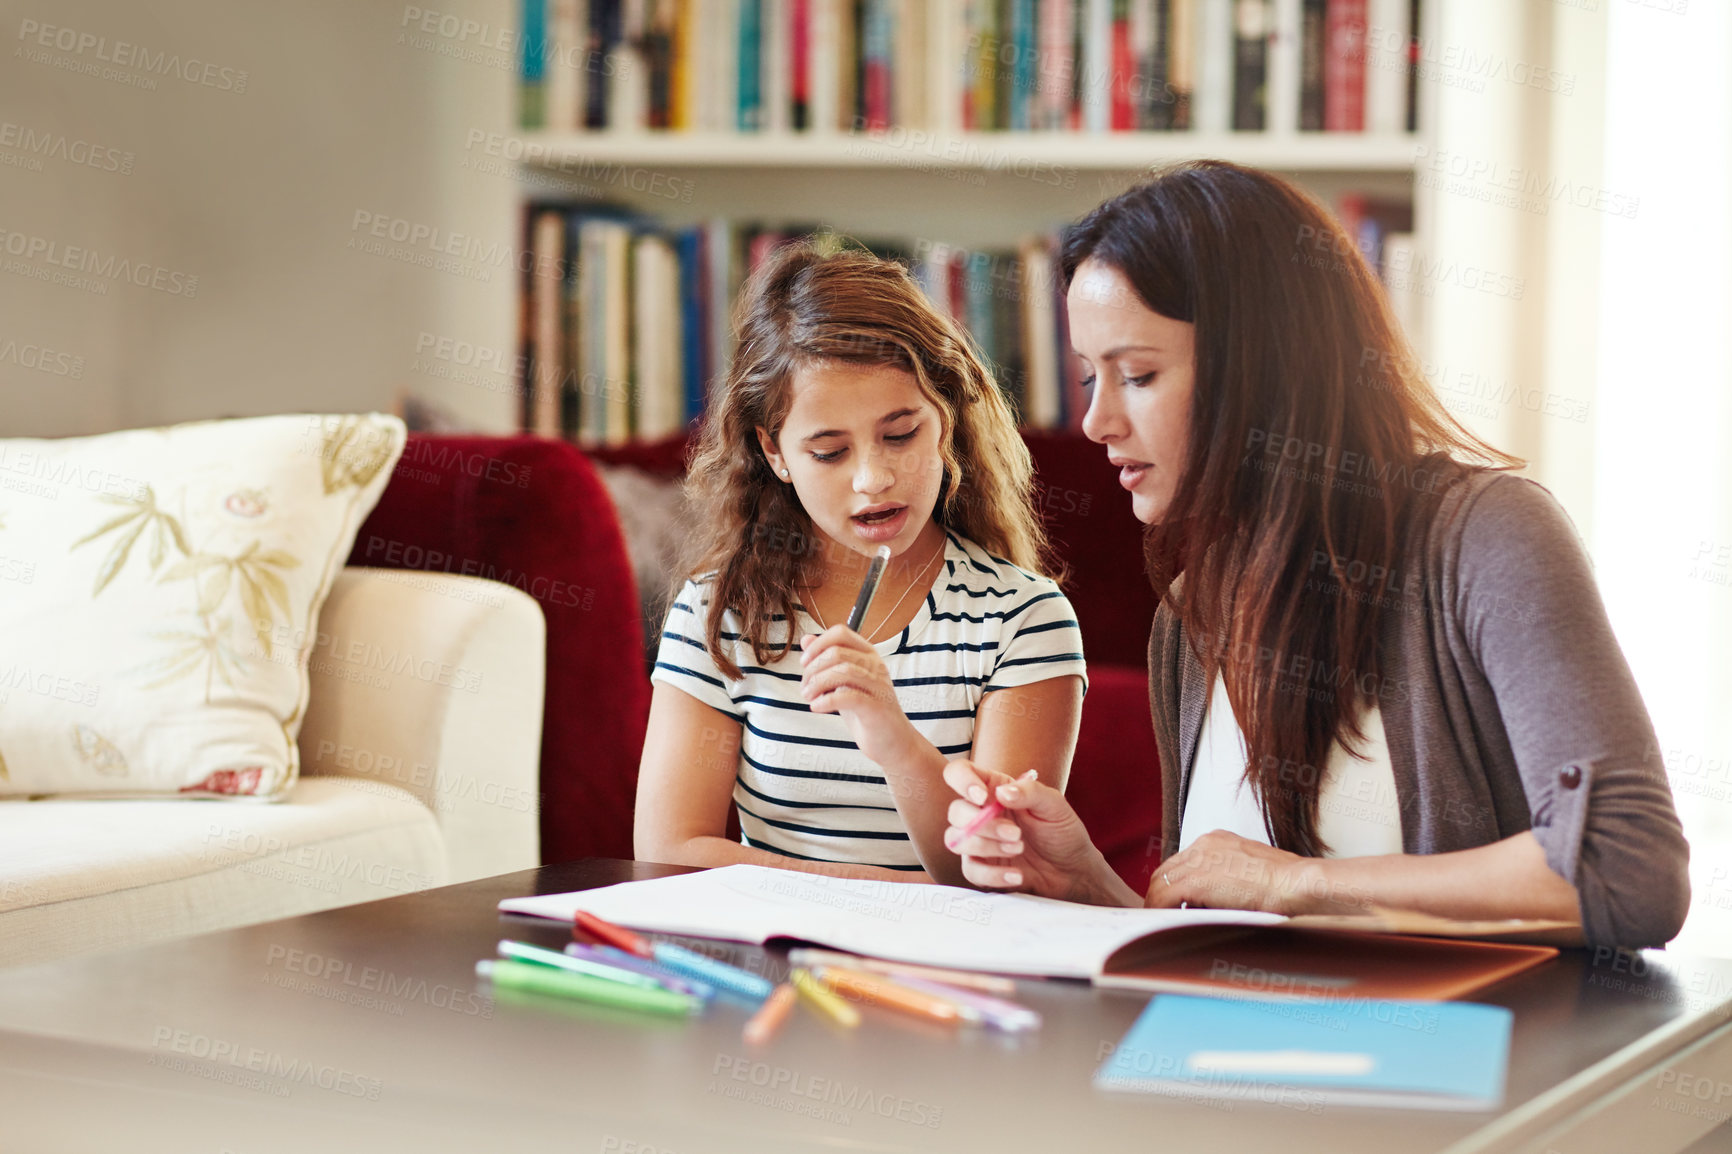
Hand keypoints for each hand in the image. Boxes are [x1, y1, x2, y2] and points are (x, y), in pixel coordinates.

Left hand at [799, 627, 916, 767]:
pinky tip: (817, 707)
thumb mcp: (843, 684)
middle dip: (812, 669)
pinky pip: (847, 696)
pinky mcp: (876, 707)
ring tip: (808, 697)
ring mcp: (878, 686)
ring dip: (817, 684)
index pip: (840, 633)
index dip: (817, 644)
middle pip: (836, 652)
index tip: (805, 663)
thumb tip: (806, 639)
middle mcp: (875, 666)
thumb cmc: (866, 713)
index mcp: (868, 655)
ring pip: (842, 671)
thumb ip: (827, 662)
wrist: (893, 743)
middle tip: (805, 688)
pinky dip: (826, 701)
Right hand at [940, 760, 1131, 904]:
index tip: (982, 797)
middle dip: (982, 824)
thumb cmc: (1062, 831)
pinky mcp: (982, 868)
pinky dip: (992, 874)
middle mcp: (980, 812)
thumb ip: (1029, 792)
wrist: (1073, 871)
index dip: (961, 781)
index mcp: (993, 788)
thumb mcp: (1054, 805)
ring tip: (1018, 849)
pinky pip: (970, 870)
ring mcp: (978, 841)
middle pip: (955, 811)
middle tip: (1015, 833)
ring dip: (985, 847)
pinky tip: (1016, 874)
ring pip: (956, 840)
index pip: (959, 773)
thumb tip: (1001, 792)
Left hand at [1146, 830, 1365, 915]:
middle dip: (1161, 893)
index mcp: (1217, 840)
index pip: (1182, 862)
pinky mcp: (1197, 879)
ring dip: (1159, 903)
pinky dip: (1160, 910)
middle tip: (1162, 914)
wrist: (1298, 884)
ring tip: (1162, 922)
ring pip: (1161, 882)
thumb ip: (1228, 880)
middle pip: (1167, 869)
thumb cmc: (1286, 884)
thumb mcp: (1251, 873)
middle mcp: (1204, 844)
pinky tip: (1164, 924)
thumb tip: (1215, 900)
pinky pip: (1164, 896)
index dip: (1175, 883)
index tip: (1174, 900)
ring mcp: (1199, 860)